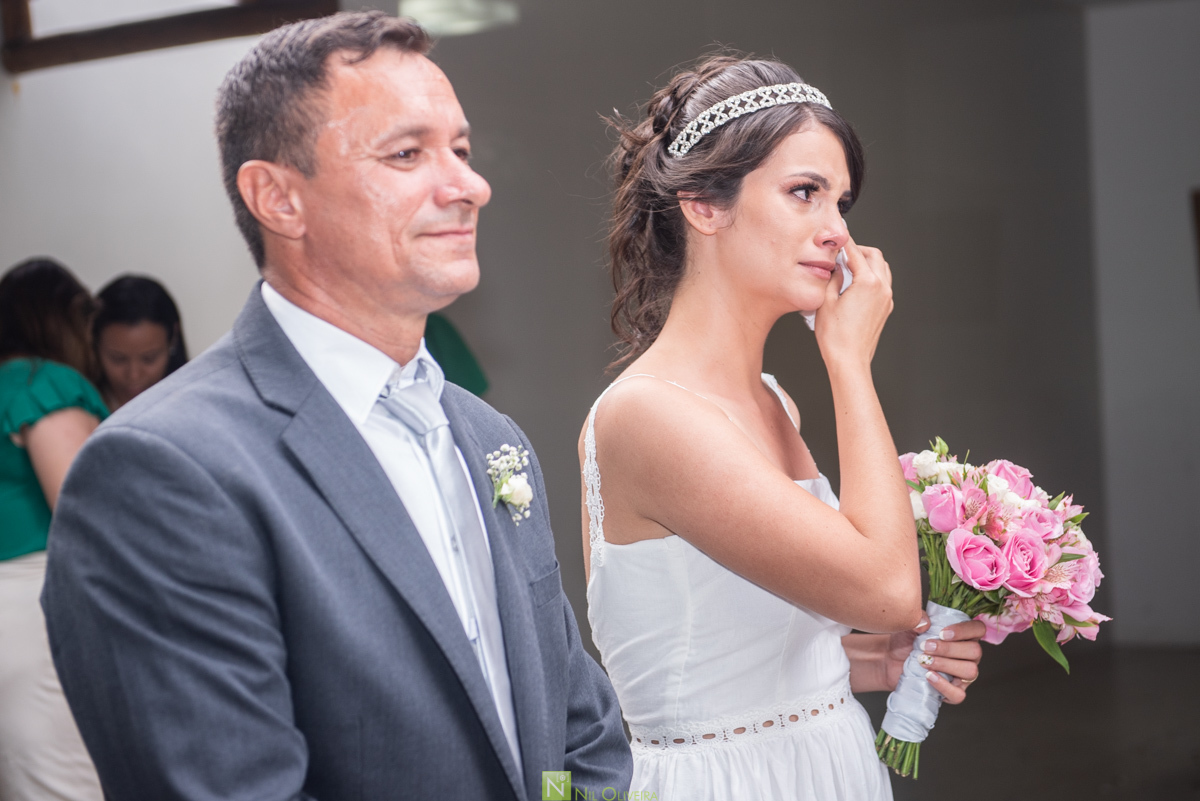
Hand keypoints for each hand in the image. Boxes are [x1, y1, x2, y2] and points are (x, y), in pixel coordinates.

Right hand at [813, 237, 892, 368]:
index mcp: (867, 283)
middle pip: (875, 256)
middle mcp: (882, 289)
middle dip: (860, 250)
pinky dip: (873, 276)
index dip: (846, 244)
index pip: (856, 254)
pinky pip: (884, 284)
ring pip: (883, 269)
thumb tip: (836, 269)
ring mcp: (886, 300)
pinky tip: (857, 283)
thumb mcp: (826, 302)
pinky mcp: (886, 309)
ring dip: (869, 262)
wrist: (849, 360)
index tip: (840, 239)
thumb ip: (832, 279)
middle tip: (844, 252)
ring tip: (851, 266)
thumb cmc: (836, 337)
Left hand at [882, 614, 984, 704]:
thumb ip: (918, 619)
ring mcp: (962, 675)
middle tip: (926, 647)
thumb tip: (926, 623)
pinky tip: (929, 676)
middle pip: (975, 651)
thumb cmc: (904, 641)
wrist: (889, 661)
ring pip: (970, 671)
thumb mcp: (909, 625)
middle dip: (949, 649)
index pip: (977, 629)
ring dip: (946, 665)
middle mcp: (967, 655)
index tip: (942, 633)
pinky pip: (958, 694)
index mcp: (962, 635)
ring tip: (924, 661)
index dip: (965, 630)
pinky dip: (944, 686)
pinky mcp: (951, 692)